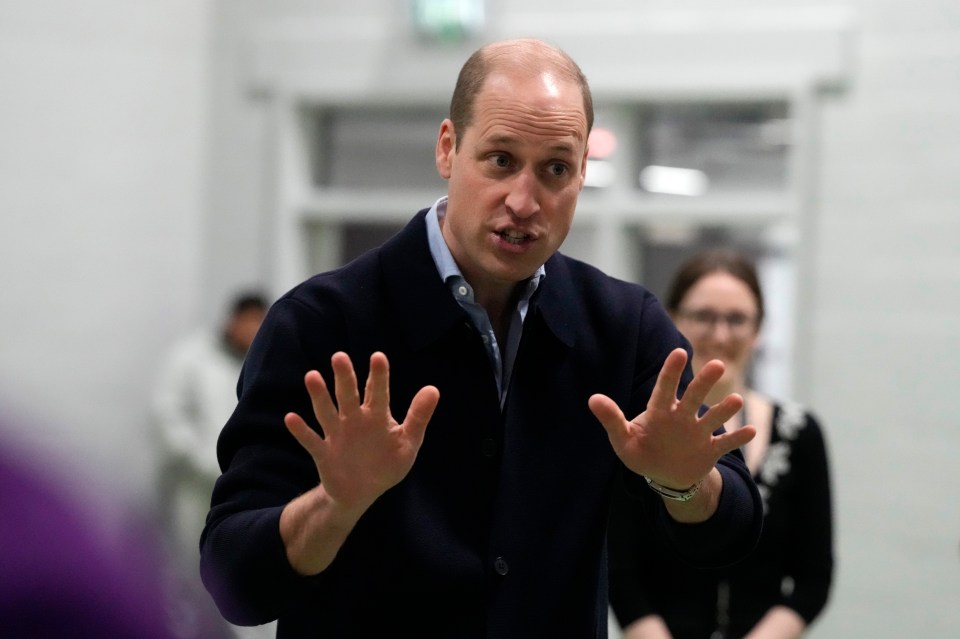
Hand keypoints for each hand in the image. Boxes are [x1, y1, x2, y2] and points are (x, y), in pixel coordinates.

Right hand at [284, 351, 439, 512]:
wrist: (362, 493)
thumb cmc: (387, 463)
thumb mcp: (408, 442)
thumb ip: (419, 416)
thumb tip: (434, 389)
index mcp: (376, 416)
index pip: (377, 391)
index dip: (378, 375)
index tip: (378, 357)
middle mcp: (354, 420)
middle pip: (348, 395)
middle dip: (344, 377)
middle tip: (339, 357)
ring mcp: (337, 436)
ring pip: (326, 412)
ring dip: (319, 396)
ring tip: (312, 376)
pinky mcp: (323, 454)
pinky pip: (311, 441)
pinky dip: (301, 431)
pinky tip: (291, 418)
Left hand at [588, 347, 754, 489]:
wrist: (666, 477)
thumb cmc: (642, 452)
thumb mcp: (623, 440)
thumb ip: (612, 420)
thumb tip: (593, 399)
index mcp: (660, 411)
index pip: (665, 388)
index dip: (671, 372)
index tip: (679, 352)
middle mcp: (683, 417)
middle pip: (694, 397)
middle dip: (704, 382)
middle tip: (717, 364)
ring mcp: (699, 433)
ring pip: (713, 418)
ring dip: (725, 410)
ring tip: (736, 400)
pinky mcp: (711, 451)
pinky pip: (726, 443)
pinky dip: (738, 438)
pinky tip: (752, 431)